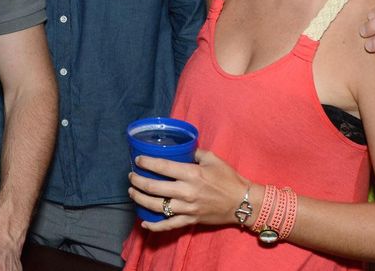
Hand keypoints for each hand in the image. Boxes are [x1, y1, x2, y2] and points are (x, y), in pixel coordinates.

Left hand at [128, 149, 247, 231]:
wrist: (243, 202)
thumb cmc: (228, 178)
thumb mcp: (212, 158)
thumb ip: (194, 152)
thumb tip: (182, 148)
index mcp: (191, 174)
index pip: (162, 167)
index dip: (146, 163)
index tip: (137, 160)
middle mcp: (186, 192)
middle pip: (154, 188)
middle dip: (138, 181)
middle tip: (131, 176)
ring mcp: (187, 208)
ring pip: (157, 206)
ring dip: (140, 199)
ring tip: (132, 192)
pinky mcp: (190, 220)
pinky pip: (169, 225)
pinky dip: (155, 226)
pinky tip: (144, 222)